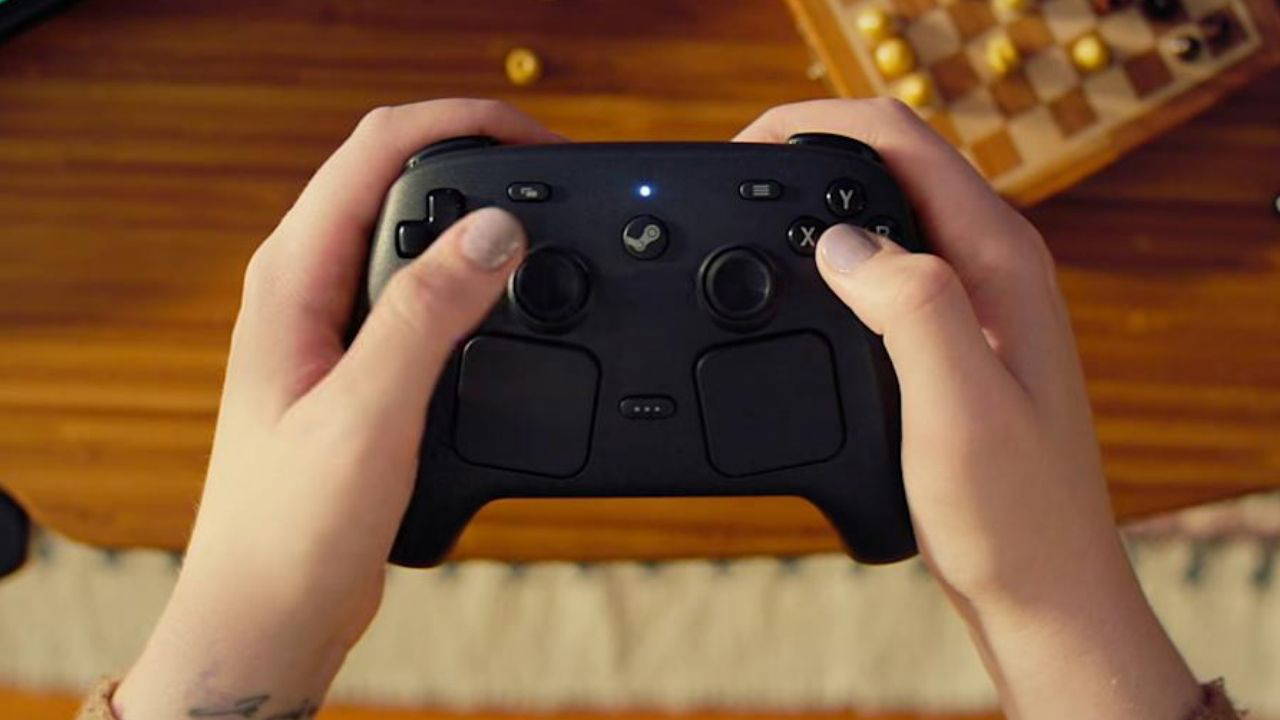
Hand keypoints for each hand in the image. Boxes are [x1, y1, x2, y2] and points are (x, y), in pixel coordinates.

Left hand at [112, 99, 558, 719]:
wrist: (272, 610)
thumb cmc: (291, 527)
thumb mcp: (367, 414)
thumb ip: (428, 315)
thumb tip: (495, 232)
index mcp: (292, 277)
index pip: (375, 150)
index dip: (461, 124)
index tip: (538, 143)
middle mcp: (306, 286)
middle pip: (394, 172)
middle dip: (478, 156)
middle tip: (553, 174)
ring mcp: (332, 322)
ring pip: (412, 229)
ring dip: (477, 214)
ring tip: (543, 222)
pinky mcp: (360, 360)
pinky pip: (421, 287)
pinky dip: (472, 274)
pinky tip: (508, 297)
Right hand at [736, 99, 1200, 719]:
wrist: (1041, 590)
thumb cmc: (1012, 515)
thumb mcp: (957, 406)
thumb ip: (909, 306)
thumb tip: (838, 242)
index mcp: (999, 261)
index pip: (903, 142)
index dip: (817, 126)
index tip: (746, 151)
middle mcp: (994, 269)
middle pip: (893, 165)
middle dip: (811, 156)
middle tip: (737, 183)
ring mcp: (977, 305)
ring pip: (887, 217)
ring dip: (820, 207)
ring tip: (754, 224)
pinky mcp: (955, 342)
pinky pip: (887, 272)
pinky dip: (836, 263)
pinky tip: (802, 291)